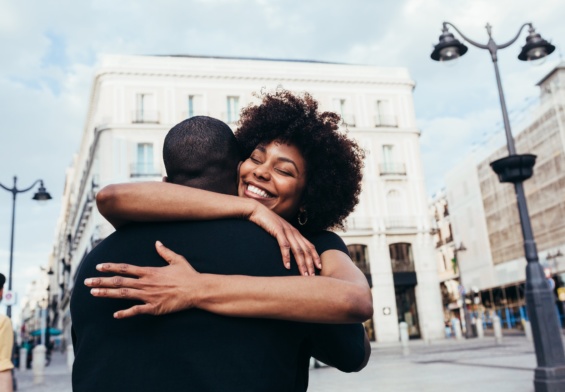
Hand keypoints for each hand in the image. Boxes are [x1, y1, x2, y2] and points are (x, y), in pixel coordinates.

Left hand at [85, 241, 200, 317]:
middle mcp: (146, 282)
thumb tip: (157, 243)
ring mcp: (149, 295)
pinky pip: (137, 310)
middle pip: (119, 281)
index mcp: (150, 271)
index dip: (110, 267)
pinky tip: (115, 314)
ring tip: (93, 293)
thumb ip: (165, 252)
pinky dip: (126, 312)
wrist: (197, 289)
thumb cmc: (188, 275)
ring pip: (124, 294)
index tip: (98, 267)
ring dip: (107, 294)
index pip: (125, 268)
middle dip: (101, 282)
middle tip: (87, 282)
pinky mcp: (155, 307)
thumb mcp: (177, 259)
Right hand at [248, 203, 320, 275]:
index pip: (310, 246)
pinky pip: (284, 245)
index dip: (315, 256)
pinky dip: (286, 256)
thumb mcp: (281, 232)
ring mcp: (286, 231)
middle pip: (305, 250)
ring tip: (303, 274)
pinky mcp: (278, 231)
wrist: (258, 211)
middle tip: (312, 276)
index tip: (319, 268)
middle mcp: (294, 232)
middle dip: (310, 264)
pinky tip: (287, 266)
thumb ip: (287, 239)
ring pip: (297, 249)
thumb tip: (291, 251)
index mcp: (296, 233)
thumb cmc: (268, 223)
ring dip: (301, 263)